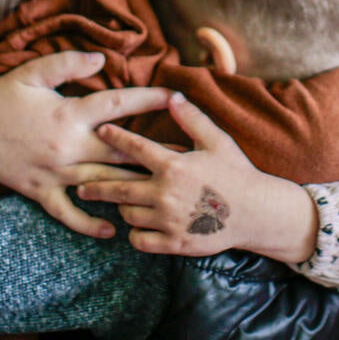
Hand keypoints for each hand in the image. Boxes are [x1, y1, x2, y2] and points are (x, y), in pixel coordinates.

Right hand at [0, 50, 174, 238]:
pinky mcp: (41, 192)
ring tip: (163, 191)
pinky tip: (113, 230)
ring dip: (134, 187)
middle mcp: (68, 146)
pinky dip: (90, 224)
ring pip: (103, 184)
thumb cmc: (3, 96)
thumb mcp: (35, 72)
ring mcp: (56, 173)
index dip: (148, 99)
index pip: (118, 105)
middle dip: (155, 153)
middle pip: (121, 151)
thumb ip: (70, 63)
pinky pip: (70, 213)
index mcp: (70, 114)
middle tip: (186, 155)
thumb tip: (102, 58)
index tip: (174, 95)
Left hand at [77, 92, 318, 261]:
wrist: (257, 212)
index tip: (100, 131)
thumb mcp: (217, 140)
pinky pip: (141, 241)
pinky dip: (135, 234)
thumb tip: (173, 96)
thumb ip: (191, 119)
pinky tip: (136, 227)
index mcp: (173, 165)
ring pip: (128, 215)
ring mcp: (168, 220)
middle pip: (119, 188)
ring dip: (120, 209)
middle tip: (80, 183)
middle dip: (96, 184)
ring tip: (115, 204)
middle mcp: (165, 193)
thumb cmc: (237, 172)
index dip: (114, 137)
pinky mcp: (174, 243)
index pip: (134, 147)